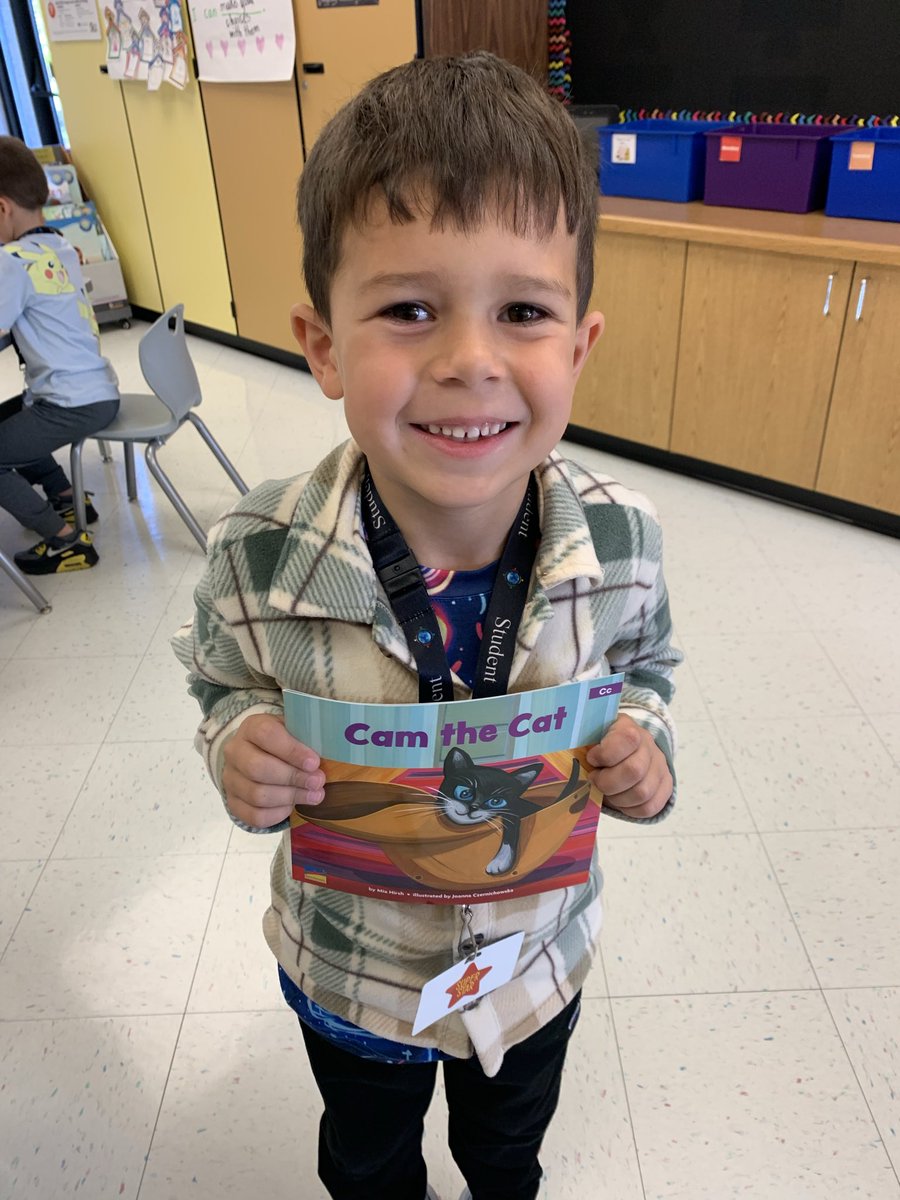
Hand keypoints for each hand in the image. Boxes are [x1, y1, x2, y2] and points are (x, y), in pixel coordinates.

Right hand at [221, 713, 324, 827]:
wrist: (258, 755)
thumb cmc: (284, 742)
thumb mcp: (294, 731)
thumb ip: (307, 738)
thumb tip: (333, 752)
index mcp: (251, 727)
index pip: (266, 735)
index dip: (292, 750)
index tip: (314, 762)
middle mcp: (235, 752)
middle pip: (258, 768)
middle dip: (293, 777)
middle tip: (318, 782)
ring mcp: (230, 778)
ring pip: (257, 794)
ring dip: (290, 797)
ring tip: (314, 796)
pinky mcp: (233, 802)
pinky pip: (254, 815)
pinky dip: (276, 814)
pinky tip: (292, 807)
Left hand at [585, 714, 671, 818]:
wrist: (626, 747)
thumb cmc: (600, 743)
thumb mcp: (589, 734)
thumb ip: (579, 741)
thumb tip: (560, 752)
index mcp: (628, 728)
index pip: (627, 739)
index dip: (606, 754)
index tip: (591, 759)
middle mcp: (649, 745)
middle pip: (634, 771)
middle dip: (607, 782)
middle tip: (595, 780)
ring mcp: (659, 766)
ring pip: (642, 793)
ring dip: (617, 798)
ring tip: (606, 792)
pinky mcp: (665, 785)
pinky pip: (650, 807)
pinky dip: (630, 809)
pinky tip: (619, 801)